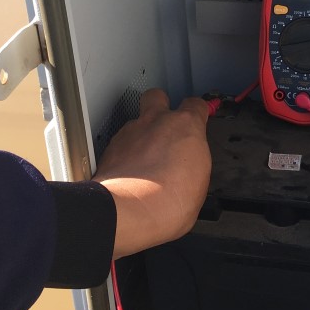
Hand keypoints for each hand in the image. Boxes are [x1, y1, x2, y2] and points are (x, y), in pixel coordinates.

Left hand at [92, 89, 210, 258]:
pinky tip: (130, 172)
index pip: (196, 104)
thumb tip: (190, 170)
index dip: (197, 111)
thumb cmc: (168, 202)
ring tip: (146, 158)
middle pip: (157, 96)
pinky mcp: (111, 148)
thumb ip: (193, 164)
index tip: (198, 118)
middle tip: (166, 124)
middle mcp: (156, 122)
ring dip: (141, 134)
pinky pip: (120, 142)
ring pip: (136, 121)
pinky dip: (125, 153)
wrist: (129, 213)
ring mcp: (130, 133)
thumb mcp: (199, 184)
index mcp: (185, 127)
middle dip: (161, 105)